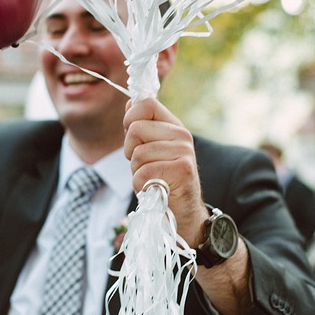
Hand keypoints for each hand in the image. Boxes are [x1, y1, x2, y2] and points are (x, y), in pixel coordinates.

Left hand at [123, 98, 207, 246]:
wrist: (183, 212)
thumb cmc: (163, 180)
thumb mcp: (152, 149)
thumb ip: (142, 126)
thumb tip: (130, 103)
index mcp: (174, 126)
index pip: (146, 103)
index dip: (130, 118)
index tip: (134, 137)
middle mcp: (182, 135)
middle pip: (135, 129)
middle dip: (130, 151)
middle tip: (145, 165)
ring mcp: (184, 152)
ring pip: (137, 154)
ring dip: (137, 171)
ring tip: (152, 178)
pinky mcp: (182, 170)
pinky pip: (143, 172)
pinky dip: (142, 184)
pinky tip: (154, 188)